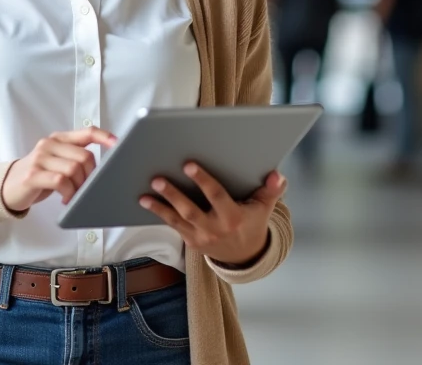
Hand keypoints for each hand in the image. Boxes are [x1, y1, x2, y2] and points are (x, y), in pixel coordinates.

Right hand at [2, 128, 116, 212]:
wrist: (7, 187)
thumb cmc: (38, 176)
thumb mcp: (57, 162)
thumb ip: (74, 158)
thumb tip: (103, 168)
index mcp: (59, 139)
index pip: (87, 132)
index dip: (104, 137)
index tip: (118, 145)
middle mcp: (49, 144)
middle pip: (84, 156)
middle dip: (91, 176)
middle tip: (87, 189)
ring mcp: (39, 159)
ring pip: (73, 169)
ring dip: (80, 187)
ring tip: (75, 196)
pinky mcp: (33, 175)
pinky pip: (61, 182)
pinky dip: (69, 193)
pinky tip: (66, 200)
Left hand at [139, 163, 286, 266]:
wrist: (245, 256)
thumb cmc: (252, 222)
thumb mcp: (264, 208)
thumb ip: (271, 190)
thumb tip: (277, 175)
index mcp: (233, 217)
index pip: (216, 196)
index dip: (203, 181)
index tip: (189, 165)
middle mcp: (215, 229)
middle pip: (191, 210)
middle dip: (173, 194)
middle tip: (157, 179)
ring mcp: (201, 237)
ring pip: (177, 220)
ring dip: (160, 206)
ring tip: (144, 193)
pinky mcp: (191, 242)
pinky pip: (173, 226)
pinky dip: (159, 214)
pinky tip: (145, 201)